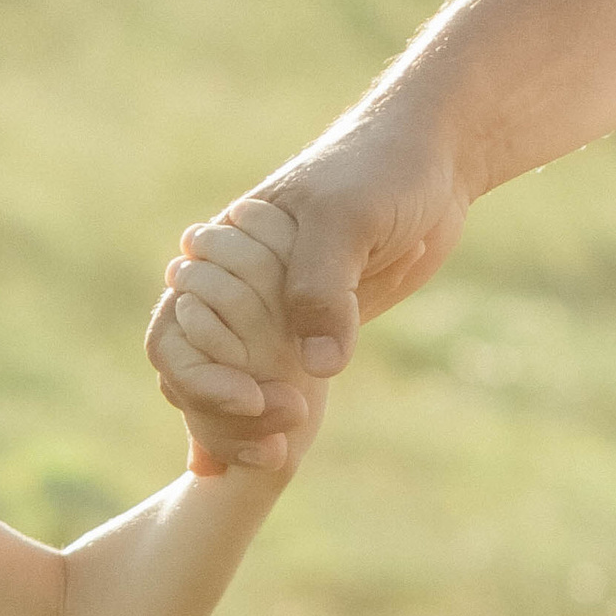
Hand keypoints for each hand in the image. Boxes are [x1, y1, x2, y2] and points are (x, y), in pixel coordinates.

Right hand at [147, 104, 474, 450]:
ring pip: (232, 384)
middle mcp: (234, 288)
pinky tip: (276, 457)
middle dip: (224, 416)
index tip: (255, 403)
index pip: (176, 335)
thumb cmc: (382, 168)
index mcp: (220, 255)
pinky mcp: (310, 329)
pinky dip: (269, 420)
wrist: (439, 157)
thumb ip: (323, 288)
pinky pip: (275, 381)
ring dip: (245, 427)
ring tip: (280, 458)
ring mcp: (270, 312)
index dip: (203, 379)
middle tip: (278, 446)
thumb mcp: (348, 218)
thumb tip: (315, 369)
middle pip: (195, 372)